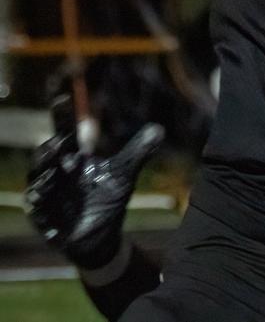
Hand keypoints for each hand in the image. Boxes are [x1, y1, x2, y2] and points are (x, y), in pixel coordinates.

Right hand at [25, 96, 163, 269]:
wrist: (102, 237)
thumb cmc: (108, 200)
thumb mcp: (124, 174)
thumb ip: (137, 152)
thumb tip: (159, 129)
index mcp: (74, 158)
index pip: (65, 132)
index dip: (63, 116)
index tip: (63, 98)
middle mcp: (57, 172)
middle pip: (47, 154)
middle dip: (50, 147)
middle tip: (59, 141)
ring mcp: (47, 194)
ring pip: (38, 177)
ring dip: (43, 169)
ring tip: (54, 161)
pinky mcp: (43, 216)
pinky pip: (35, 205)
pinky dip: (39, 197)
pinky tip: (42, 190)